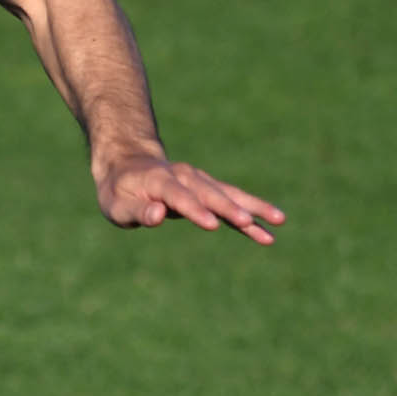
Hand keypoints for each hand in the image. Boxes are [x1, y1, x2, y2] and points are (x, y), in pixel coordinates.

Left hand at [97, 155, 284, 244]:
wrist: (129, 166)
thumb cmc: (119, 192)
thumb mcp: (117, 205)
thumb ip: (137, 211)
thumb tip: (158, 215)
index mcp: (160, 180)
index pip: (179, 197)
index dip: (195, 211)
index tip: (212, 225)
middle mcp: (185, 177)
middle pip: (211, 193)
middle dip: (230, 209)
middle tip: (250, 223)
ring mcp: (200, 181)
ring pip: (229, 195)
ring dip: (253, 207)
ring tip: (279, 221)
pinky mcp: (208, 190)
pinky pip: (232, 201)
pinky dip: (251, 213)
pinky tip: (270, 230)